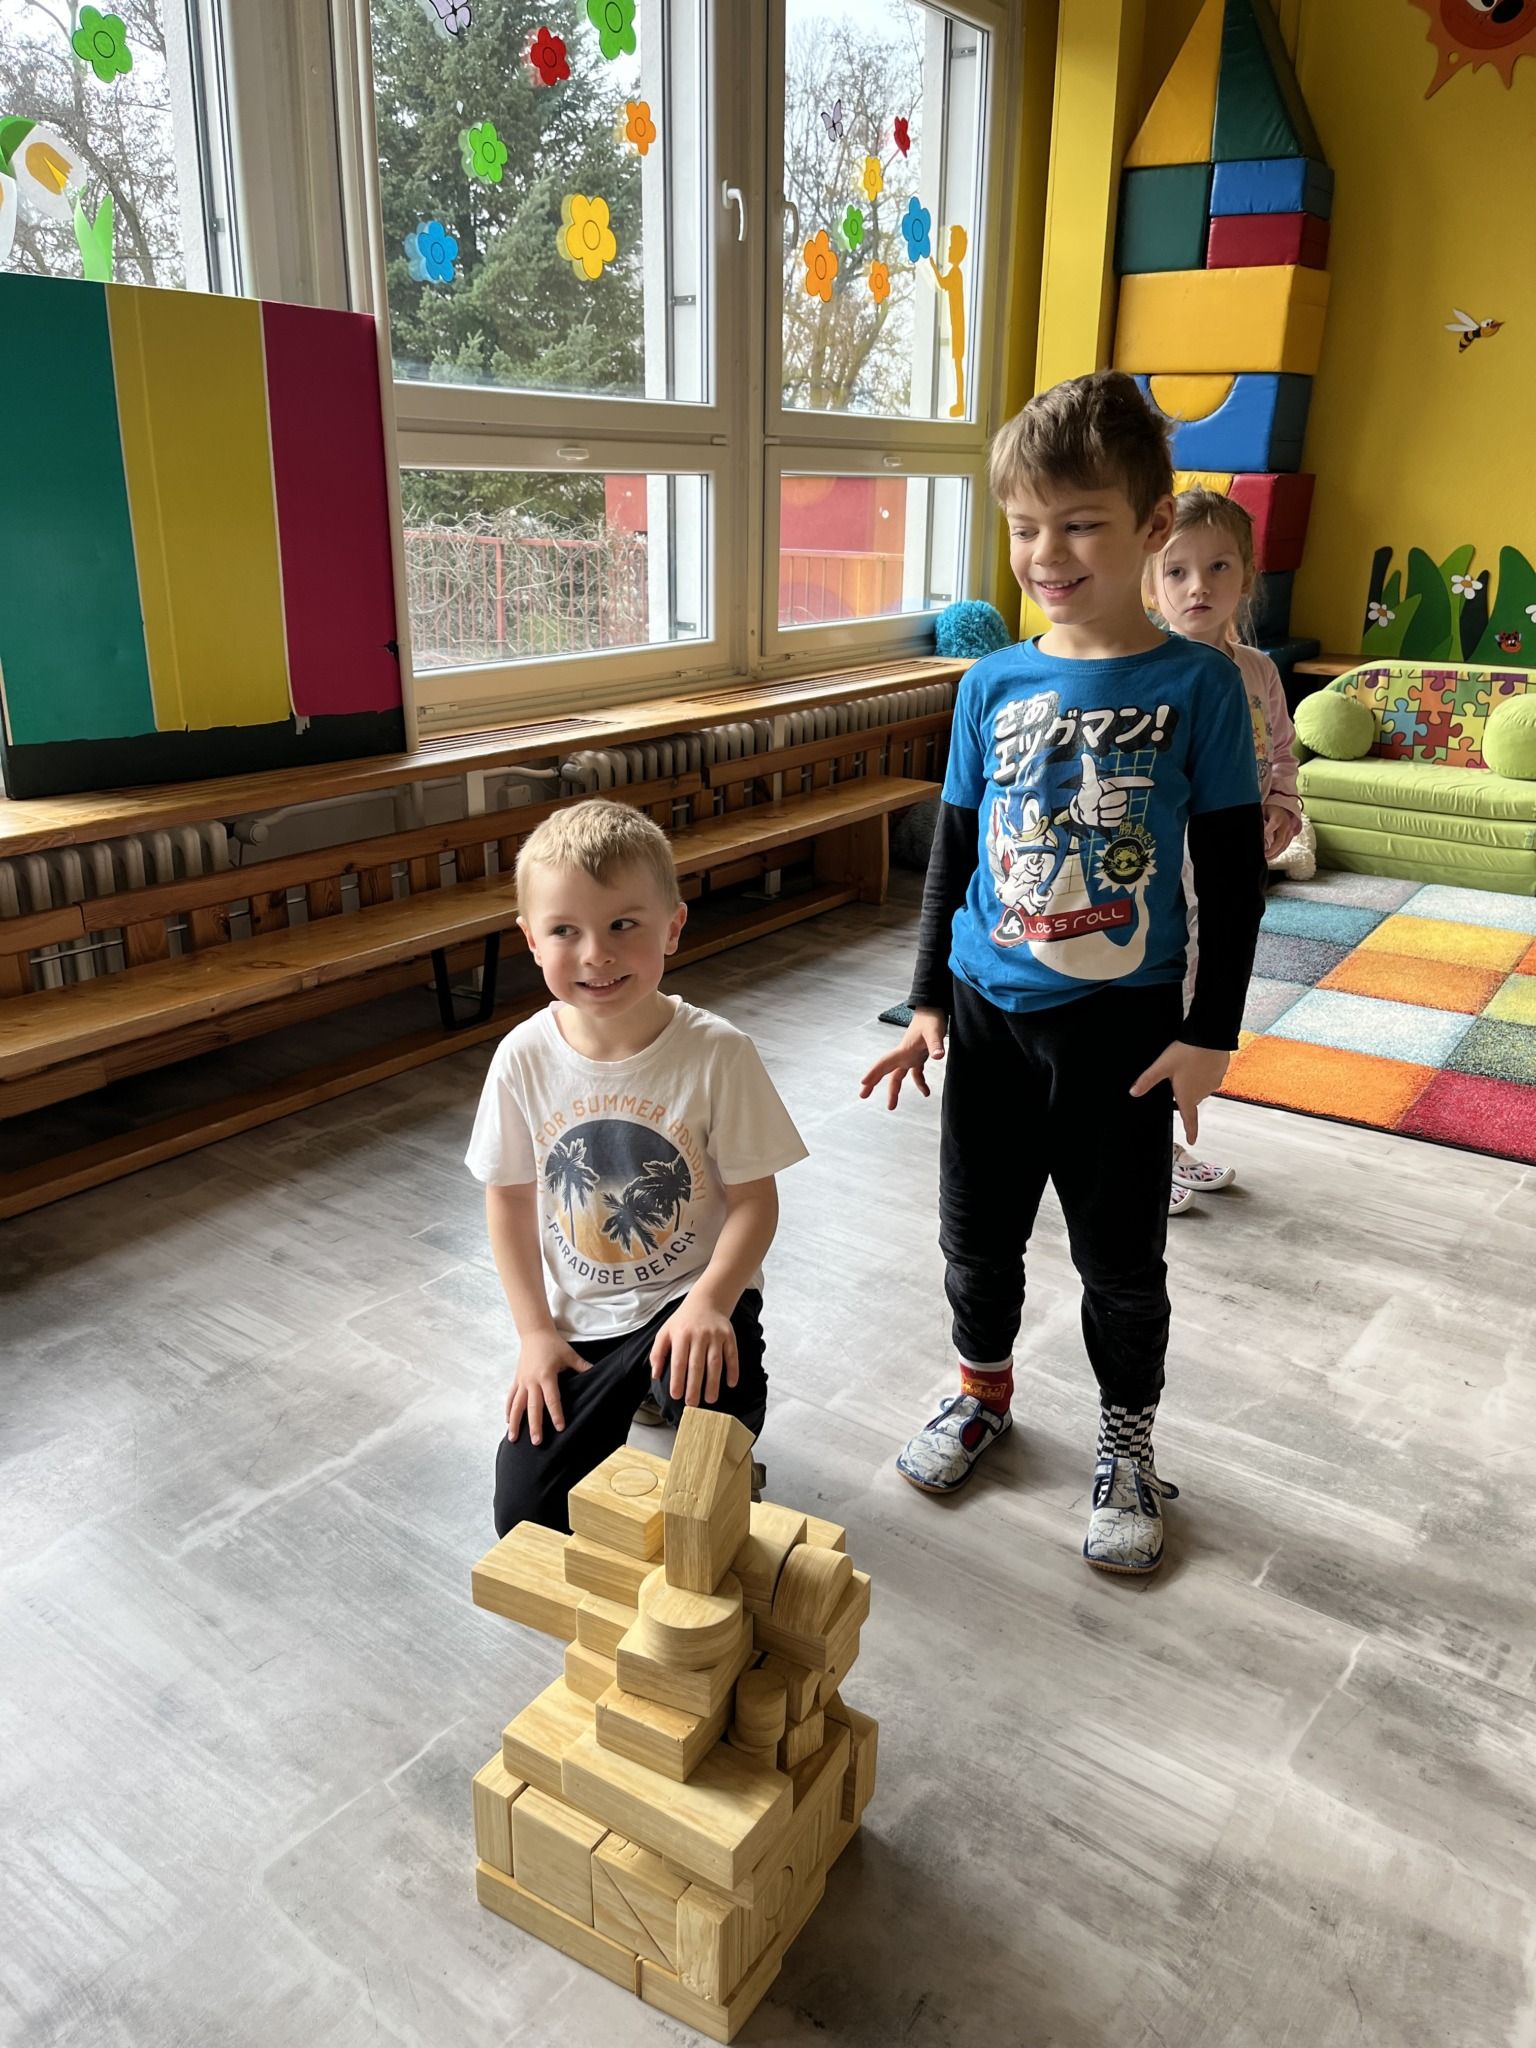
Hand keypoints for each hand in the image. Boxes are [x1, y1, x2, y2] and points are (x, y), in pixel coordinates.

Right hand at [506, 1329, 591, 1445]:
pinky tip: (507, 1422)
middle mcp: (532, 1381)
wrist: (534, 1333)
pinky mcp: (517, 1380)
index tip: (559, 1428)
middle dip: (535, 1425)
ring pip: (516, 1405)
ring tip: (513, 1439)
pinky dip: (508, 1410)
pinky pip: (511, 1397)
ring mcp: (522, 1381)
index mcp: (546, 1375)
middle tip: (537, 1442)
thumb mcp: (570, 1355)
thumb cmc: (553, 1344)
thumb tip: (597, 1373)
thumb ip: (582, 1367)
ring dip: (515, 1422)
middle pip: (533, 1407)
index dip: (556, 1414)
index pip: (552, 1399)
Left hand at [651, 1292, 738, 1407]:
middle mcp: (699, 1335)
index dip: (678, 1380)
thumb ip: (658, 1353)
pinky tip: (731, 1383)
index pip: (679, 1361)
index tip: (676, 1396)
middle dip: (695, 1386)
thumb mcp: (665, 1332)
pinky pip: (732, 1355)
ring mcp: (716, 1335)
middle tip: (693, 1404)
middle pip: (697, 1365)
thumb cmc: (683, 1321)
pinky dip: (733, 1370)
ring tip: (710, 1399)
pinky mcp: (729, 1336)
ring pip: (715, 1362)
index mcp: (681, 1334)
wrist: (707, 1300)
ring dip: (713, 1382)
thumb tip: (656, 1376)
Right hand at [858, 1007, 946, 1109]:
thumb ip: (935, 1045)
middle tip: (862, 1096)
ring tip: (891, 1106)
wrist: (933, 1009)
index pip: (884, 1063)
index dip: (873, 1073)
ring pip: (898, 1076)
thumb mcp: (935, 1032)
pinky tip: (926, 1093)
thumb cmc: (931, 1019)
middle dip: (874, 1084)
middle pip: (886, 1072)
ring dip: (894, 1090)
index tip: (863, 1083)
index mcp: (903, 1050)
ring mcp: (910, 1056)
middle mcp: (903, 1055)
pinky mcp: (918, 1056)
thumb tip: (938, 1057)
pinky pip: (915, 1074)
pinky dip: (919, 1083)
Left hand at [1068, 755, 1154, 831]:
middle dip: (1106, 802)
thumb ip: (1089, 770)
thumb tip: (1085, 755)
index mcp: (1114, 786)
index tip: (1152, 783)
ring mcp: (1120, 808)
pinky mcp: (1117, 820)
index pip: (1130, 783)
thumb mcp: (1088, 783)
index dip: (1140, 782)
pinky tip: (1100, 818)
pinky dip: (1105, 821)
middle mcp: (1119, 796)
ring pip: (1118, 812)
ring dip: (1104, 813)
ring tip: (1098, 810)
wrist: (1082, 811)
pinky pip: (1115, 821)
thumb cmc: (1087, 795)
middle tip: (1098, 802)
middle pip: (1121, 800)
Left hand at [1129, 1039, 1229, 1147]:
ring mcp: (1213, 1083)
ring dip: (1193, 1082)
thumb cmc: (1187, 1052)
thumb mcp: (1162, 1066)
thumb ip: (1147, 1080)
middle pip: (1191, 1099)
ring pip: (1200, 1088)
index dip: (1190, 1132)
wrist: (1211, 1037)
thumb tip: (1134, 1092)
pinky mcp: (1220, 1072)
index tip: (1192, 1140)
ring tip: (1186, 1066)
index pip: (1189, 1119)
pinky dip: (1203, 1072)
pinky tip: (1197, 1061)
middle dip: (1184, 1094)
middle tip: (1175, 1079)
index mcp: (1188, 1096)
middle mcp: (1202, 1093)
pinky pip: (1209, 1077)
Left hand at [1263, 803, 1297, 860]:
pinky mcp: (1290, 837)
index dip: (1266, 833)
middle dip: (1271, 850)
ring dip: (1274, 854)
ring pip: (1284, 846)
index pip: (1273, 825)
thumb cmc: (1269, 811)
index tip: (1259, 842)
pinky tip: (1270, 857)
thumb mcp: (1262, 812)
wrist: (1281, 810)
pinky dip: (1277, 853)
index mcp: (1278, 817)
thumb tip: (1254, 831)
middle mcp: (1286, 825)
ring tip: (1265, 859)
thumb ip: (1259, 820)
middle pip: (1280, 840)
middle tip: (1263, 855)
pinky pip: (1285, 846)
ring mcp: (1290, 831)